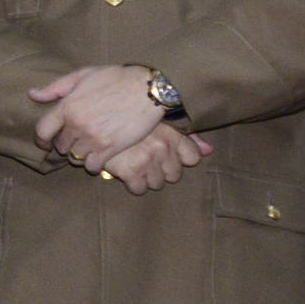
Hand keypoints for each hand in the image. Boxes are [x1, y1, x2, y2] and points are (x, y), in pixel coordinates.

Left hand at [31, 64, 162, 167]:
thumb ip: (56, 87)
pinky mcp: (110, 148)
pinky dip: (93, 165)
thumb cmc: (116, 78)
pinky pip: (92, 166)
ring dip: (79, 154)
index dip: (41, 139)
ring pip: (75, 157)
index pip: (42, 131)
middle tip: (75, 139)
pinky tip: (98, 158)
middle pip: (61, 146)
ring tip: (88, 147)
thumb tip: (32, 94)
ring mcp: (93, 138)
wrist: (148, 88)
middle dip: (65, 143)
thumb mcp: (83, 75)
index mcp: (68, 106)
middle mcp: (77, 125)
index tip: (45, 142)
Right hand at [96, 123, 213, 194]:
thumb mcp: (158, 120)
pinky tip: (125, 170)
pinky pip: (139, 188)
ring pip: (157, 183)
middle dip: (161, 169)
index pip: (192, 157)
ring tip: (134, 163)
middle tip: (145, 158)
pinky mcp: (129, 171)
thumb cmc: (127, 115)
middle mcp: (162, 147)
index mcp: (171, 133)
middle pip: (174, 174)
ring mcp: (146, 160)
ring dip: (146, 177)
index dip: (179, 159)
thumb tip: (209, 151)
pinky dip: (132, 183)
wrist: (95, 115)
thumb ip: (187, 136)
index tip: (166, 155)